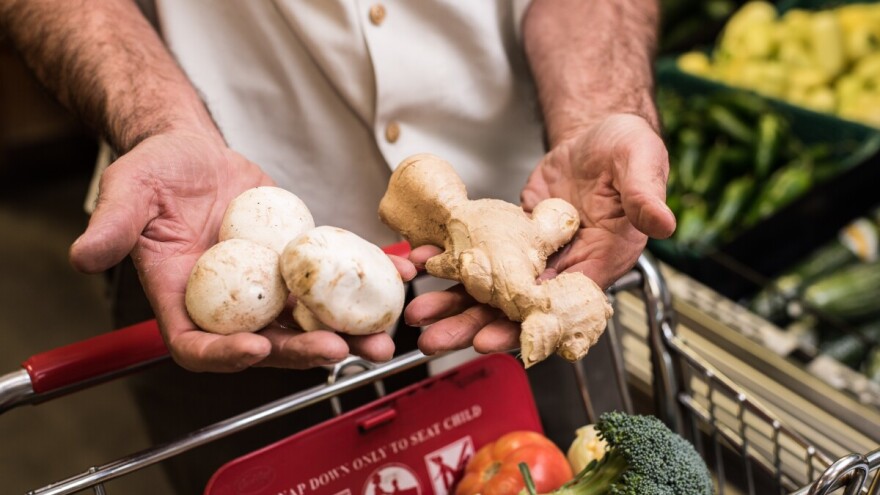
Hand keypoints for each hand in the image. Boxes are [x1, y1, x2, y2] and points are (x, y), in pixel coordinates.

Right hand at [69, 131, 416, 371]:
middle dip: (304, 352)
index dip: (225, 355)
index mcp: (184, 300)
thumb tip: (85, 255)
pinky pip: (332, 277)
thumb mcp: (128, 193)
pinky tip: (400, 273)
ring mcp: (268, 287)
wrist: (193, 154)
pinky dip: (367, 278)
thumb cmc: (155, 173)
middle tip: (341, 350)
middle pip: (267, 342)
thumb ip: (112, 226)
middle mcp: (230, 303)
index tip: (255, 348)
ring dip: (349, 331)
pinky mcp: (297, 262)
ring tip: (384, 336)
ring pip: (309, 318)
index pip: (199, 345)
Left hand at [407, 114, 674, 354]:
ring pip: (492, 288)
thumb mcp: (641, 162)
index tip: (492, 341)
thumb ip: (645, 195)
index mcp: (600, 261)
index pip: (560, 307)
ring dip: (456, 302)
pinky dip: (452, 262)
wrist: (598, 136)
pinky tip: (422, 265)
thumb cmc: (628, 150)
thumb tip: (662, 222)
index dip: (525, 327)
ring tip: (420, 315)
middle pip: (516, 307)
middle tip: (437, 340)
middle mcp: (565, 267)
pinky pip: (481, 256)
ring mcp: (535, 255)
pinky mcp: (512, 237)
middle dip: (475, 325)